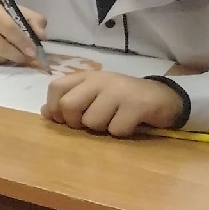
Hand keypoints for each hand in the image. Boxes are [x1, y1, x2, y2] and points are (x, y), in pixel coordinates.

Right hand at [0, 0, 45, 65]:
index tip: (33, 52)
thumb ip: (31, 19)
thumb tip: (42, 37)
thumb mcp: (10, 7)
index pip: (8, 28)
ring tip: (12, 55)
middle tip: (27, 57)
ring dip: (6, 59)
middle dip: (17, 55)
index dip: (23, 42)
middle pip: (0, 47)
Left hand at [45, 68, 184, 137]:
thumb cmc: (122, 99)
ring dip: (102, 129)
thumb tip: (45, 112)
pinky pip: (116, 129)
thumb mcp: (94, 96)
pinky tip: (130, 124)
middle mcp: (101, 80)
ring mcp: (120, 91)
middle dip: (75, 122)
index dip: (54, 107)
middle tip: (90, 123)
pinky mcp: (137, 105)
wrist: (163, 97)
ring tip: (115, 120)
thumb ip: (71, 100)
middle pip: (69, 105)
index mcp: (87, 76)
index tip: (64, 119)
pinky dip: (121, 132)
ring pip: (92, 121)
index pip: (56, 88)